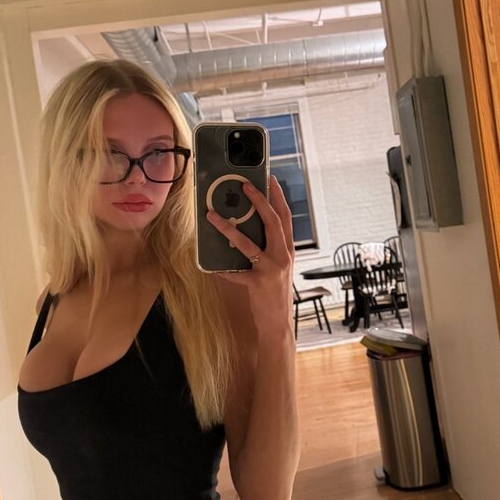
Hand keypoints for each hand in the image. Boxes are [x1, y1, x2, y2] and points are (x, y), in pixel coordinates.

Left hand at [206, 174, 293, 329]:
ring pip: (248, 243)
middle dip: (259, 201)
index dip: (278, 196)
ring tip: (212, 216)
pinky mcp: (258, 283)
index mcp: (288, 249)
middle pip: (273, 222)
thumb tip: (244, 227)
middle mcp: (283, 256)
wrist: (278, 321)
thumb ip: (267, 248)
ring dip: (228, 228)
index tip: (270, 179)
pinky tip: (212, 266)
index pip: (285, 217)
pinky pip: (236, 272)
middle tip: (244, 185)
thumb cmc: (273, 291)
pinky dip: (223, 268)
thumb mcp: (277, 266)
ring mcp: (272, 269)